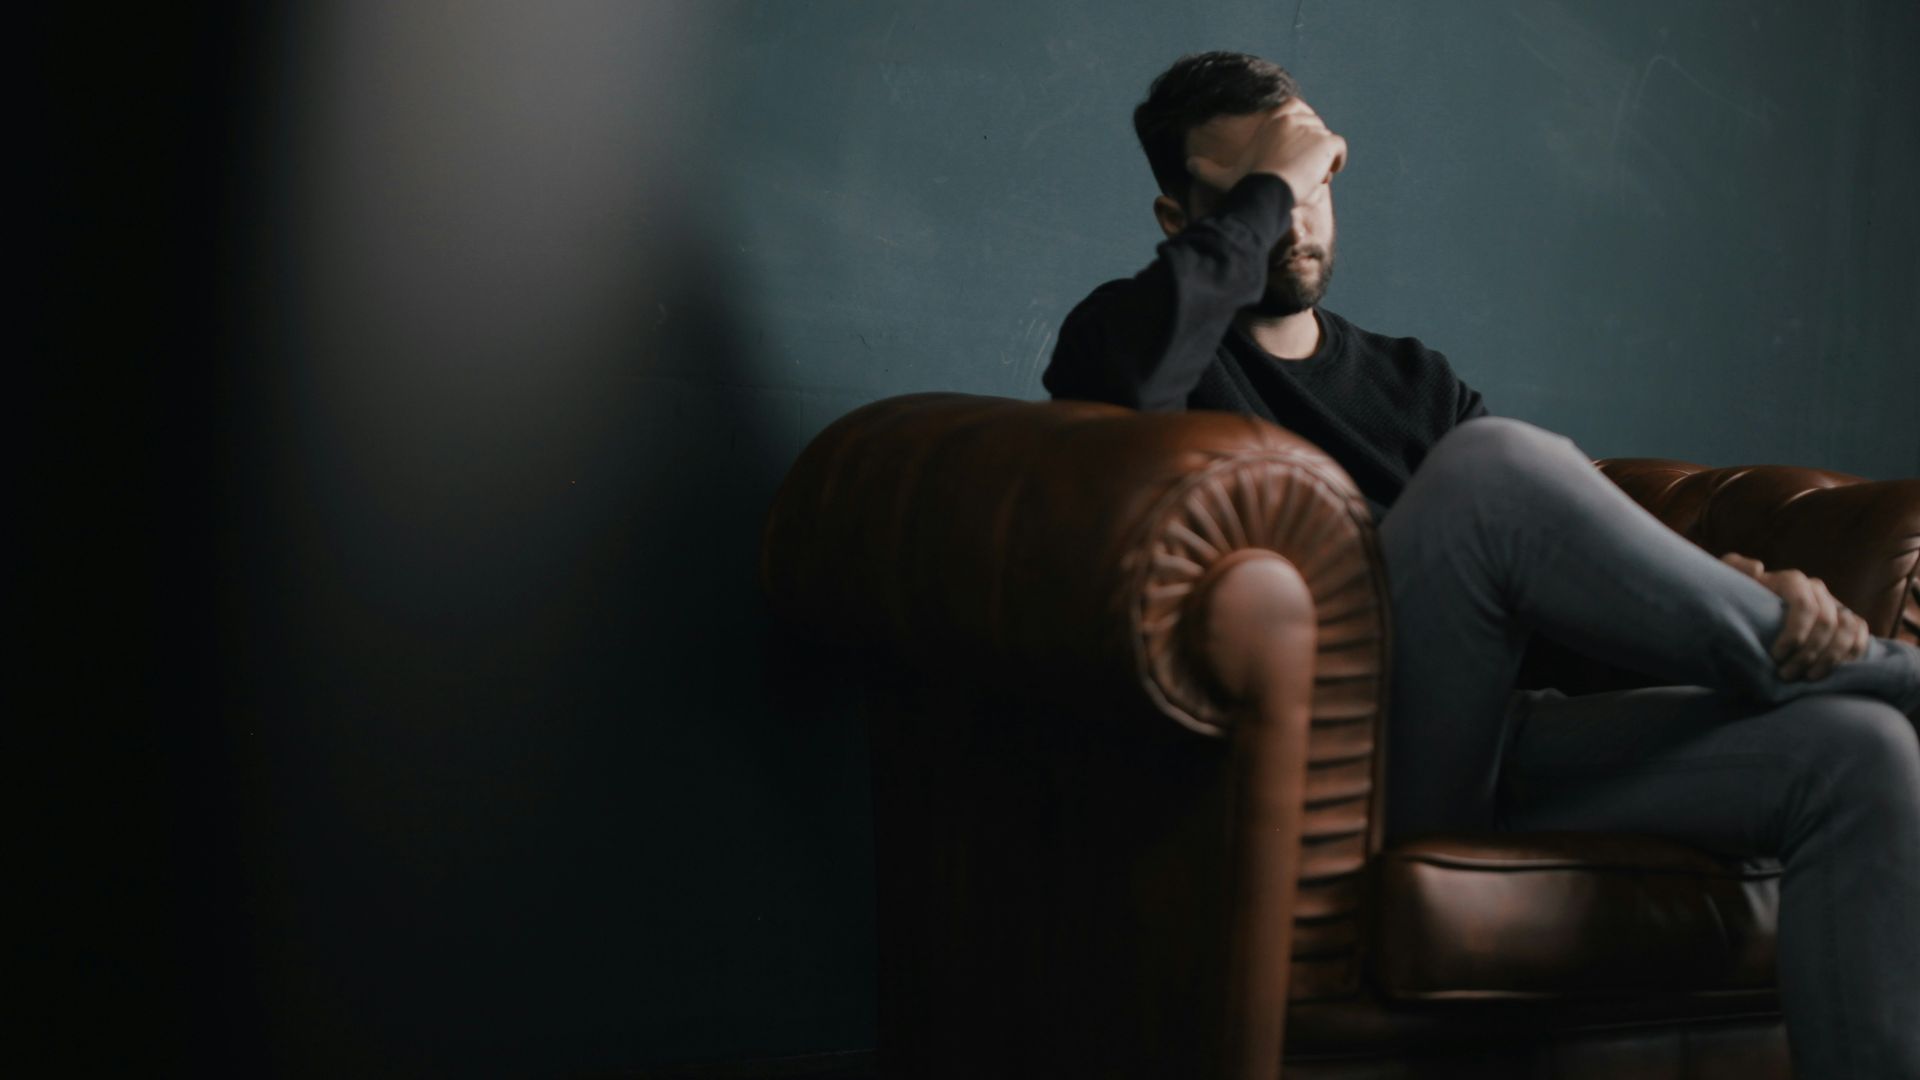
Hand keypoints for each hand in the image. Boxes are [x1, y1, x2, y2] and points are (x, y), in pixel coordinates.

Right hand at [1185, 98, 1347, 205]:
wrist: (1265, 190)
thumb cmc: (1245, 183)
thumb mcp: (1224, 175)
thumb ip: (1206, 168)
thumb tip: (1187, 164)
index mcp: (1275, 117)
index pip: (1298, 113)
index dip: (1298, 134)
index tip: (1292, 155)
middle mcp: (1294, 116)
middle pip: (1314, 129)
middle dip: (1310, 149)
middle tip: (1299, 172)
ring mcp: (1312, 127)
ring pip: (1325, 142)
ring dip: (1321, 160)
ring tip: (1308, 179)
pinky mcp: (1327, 142)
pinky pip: (1339, 149)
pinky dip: (1336, 162)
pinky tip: (1323, 176)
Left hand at [1720, 552, 1869, 680]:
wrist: (1750, 613)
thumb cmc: (1737, 601)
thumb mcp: (1729, 583)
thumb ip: (1735, 569)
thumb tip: (1758, 568)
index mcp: (1791, 581)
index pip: (1804, 605)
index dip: (1795, 634)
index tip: (1776, 656)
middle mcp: (1817, 590)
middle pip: (1826, 622)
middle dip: (1808, 653)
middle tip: (1786, 675)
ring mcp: (1834, 604)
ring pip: (1847, 628)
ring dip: (1831, 657)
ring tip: (1808, 677)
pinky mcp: (1846, 619)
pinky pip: (1860, 633)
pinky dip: (1852, 652)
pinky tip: (1833, 670)